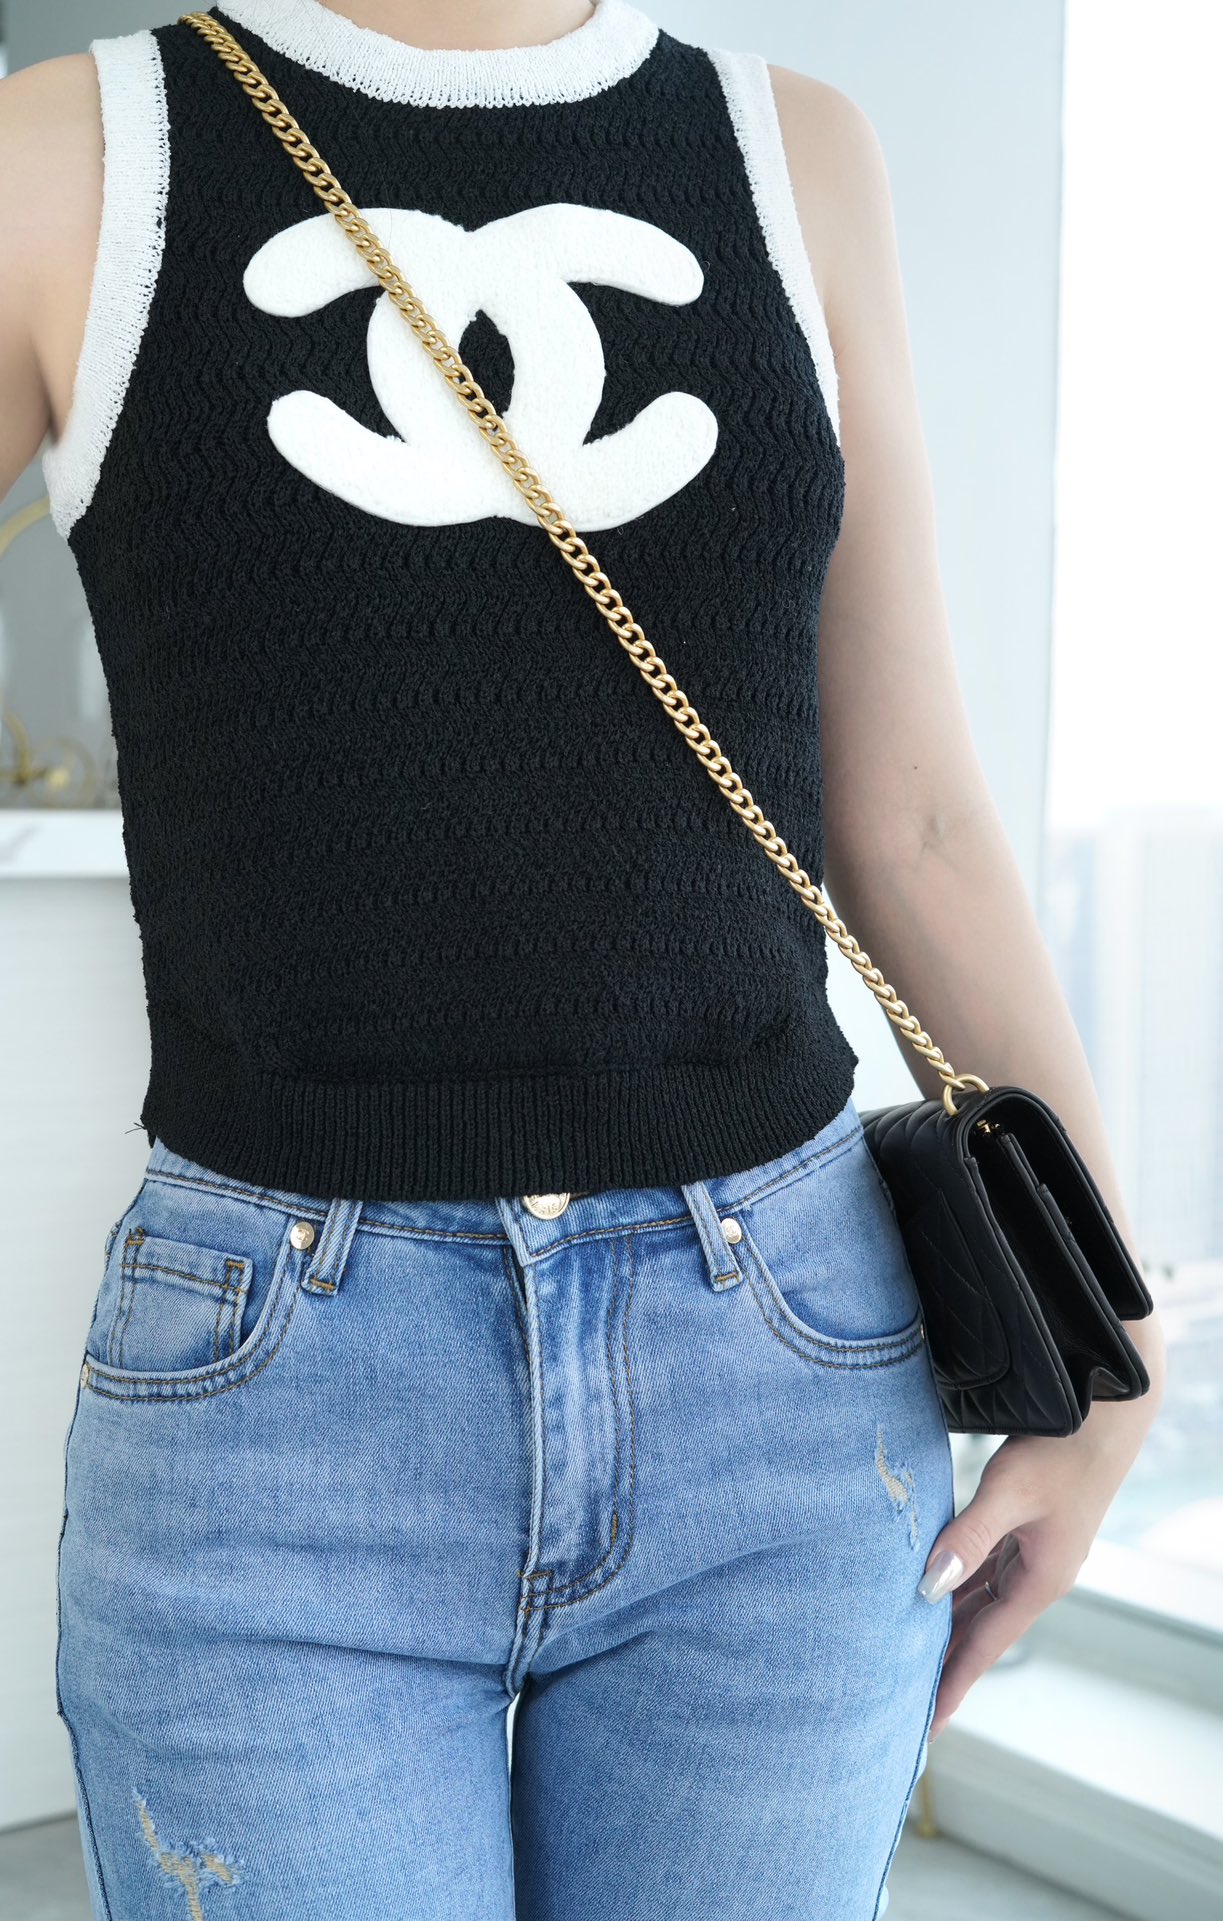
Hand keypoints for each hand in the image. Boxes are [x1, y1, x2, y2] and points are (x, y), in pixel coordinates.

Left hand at [917, 1316, 1167, 1737]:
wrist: (1101, 1416)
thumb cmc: (1057, 1450)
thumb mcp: (1008, 1492)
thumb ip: (968, 1536)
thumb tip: (928, 1584)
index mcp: (1040, 1581)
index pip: (986, 1646)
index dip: (954, 1684)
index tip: (928, 1726)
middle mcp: (1037, 1577)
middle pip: (982, 1633)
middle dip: (946, 1667)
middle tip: (904, 1702)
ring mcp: (1034, 1556)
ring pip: (981, 1604)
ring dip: (949, 1630)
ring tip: (909, 1660)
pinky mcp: (1027, 1534)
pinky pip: (985, 1574)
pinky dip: (959, 1591)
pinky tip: (933, 1596)